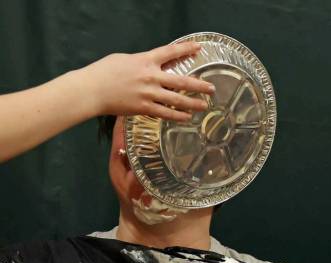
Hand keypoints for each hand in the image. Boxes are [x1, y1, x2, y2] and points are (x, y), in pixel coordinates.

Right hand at [78, 41, 214, 120]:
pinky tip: (187, 118)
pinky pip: (166, 113)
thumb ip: (141, 62)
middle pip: (182, 81)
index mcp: (145, 60)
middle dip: (199, 85)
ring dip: (193, 103)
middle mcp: (151, 77)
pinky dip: (178, 116)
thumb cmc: (104, 72)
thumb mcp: (124, 59)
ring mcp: (149, 94)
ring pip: (177, 100)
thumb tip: (152, 65)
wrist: (91, 90)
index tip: (199, 48)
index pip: (170, 52)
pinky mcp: (144, 108)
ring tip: (204, 106)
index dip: (186, 49)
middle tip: (212, 89)